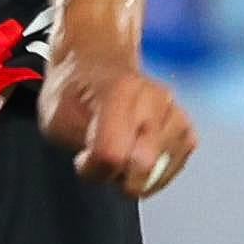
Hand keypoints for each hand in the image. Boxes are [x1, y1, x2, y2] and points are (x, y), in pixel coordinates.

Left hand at [39, 53, 194, 199]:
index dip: (92, 168)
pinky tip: (135, 158)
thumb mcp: (56, 114)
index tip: (83, 159)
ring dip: (133, 175)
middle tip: (101, 159)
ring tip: (119, 151)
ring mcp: (175, 115)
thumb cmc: (76, 94)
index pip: (111, 153)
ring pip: (157, 172)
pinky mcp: (187, 132)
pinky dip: (151, 174)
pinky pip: (171, 170)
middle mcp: (156, 100)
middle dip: (116, 175)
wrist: (98, 68)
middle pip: (143, 165)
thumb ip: (75, 139)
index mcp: (120, 90)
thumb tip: (107, 164)